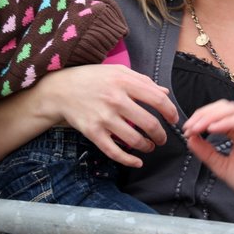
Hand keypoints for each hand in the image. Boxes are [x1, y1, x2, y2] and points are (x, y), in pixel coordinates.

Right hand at [39, 64, 177, 167]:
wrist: (60, 89)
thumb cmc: (92, 78)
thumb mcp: (118, 72)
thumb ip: (142, 81)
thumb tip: (165, 93)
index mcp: (124, 82)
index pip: (158, 100)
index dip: (170, 112)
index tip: (173, 119)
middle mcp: (115, 100)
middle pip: (149, 123)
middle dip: (161, 134)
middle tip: (162, 138)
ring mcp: (103, 117)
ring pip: (134, 139)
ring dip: (147, 146)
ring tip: (150, 146)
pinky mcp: (93, 132)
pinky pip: (114, 151)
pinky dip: (129, 160)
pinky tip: (137, 162)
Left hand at [183, 100, 233, 203]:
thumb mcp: (223, 167)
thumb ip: (207, 153)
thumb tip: (189, 139)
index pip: (217, 115)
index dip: (200, 119)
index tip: (186, 131)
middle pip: (222, 108)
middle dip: (202, 115)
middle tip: (188, 127)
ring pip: (232, 110)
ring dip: (211, 116)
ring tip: (197, 127)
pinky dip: (227, 122)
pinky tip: (213, 129)